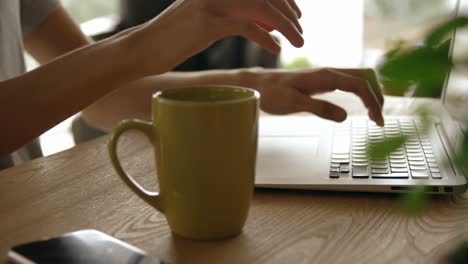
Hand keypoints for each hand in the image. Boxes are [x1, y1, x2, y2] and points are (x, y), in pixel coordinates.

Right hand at [124, 0, 303, 75]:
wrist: (144, 48)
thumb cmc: (176, 37)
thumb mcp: (209, 18)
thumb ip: (236, 14)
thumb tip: (268, 22)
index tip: (296, 14)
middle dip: (289, 12)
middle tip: (301, 31)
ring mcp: (211, 2)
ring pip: (261, 8)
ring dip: (285, 25)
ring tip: (298, 40)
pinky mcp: (207, 22)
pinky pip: (247, 27)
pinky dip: (266, 38)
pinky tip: (275, 49)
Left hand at [253, 68, 384, 125]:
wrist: (258, 85)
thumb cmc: (272, 93)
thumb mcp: (293, 104)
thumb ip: (319, 109)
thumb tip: (344, 116)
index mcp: (325, 76)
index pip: (359, 85)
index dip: (372, 101)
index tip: (376, 120)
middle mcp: (329, 72)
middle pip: (366, 77)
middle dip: (377, 96)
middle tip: (378, 119)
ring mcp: (327, 75)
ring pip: (360, 78)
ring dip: (371, 94)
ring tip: (374, 115)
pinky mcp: (324, 81)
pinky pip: (351, 83)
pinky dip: (362, 93)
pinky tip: (361, 106)